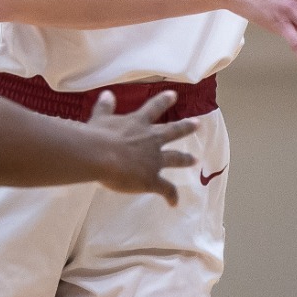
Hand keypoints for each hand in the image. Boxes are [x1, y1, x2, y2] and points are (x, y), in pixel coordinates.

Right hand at [86, 90, 198, 205]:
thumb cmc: (98, 136)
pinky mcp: (151, 179)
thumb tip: (106, 94)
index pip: (153, 108)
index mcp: (138, 123)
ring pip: (175, 158)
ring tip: (194, 159)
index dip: (164, 101)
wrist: (101, 156)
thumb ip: (105, 107)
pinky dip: (171, 195)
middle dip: (185, 127)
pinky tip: (174, 203)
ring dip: (185, 159)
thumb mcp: (100, 118)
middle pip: (172, 132)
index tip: (174, 95)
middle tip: (198, 124)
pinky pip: (166, 189)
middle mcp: (151, 140)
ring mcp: (154, 160)